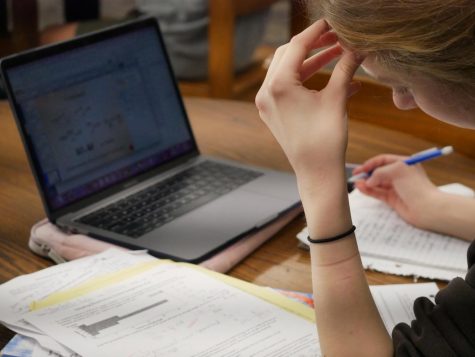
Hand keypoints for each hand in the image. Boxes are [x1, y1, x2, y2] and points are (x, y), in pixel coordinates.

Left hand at [255, 20, 361, 182]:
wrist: (316, 173)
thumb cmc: (326, 139)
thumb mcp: (336, 99)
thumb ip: (346, 68)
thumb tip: (359, 46)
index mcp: (278, 86)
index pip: (296, 46)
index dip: (316, 31)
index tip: (332, 22)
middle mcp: (266, 93)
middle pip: (287, 55)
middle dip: (313, 45)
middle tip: (335, 38)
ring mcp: (267, 104)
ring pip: (288, 71)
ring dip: (312, 62)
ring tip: (338, 53)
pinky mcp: (273, 114)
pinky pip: (288, 88)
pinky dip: (307, 80)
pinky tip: (334, 79)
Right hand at [353, 154, 438, 227]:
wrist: (426, 208)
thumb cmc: (416, 186)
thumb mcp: (397, 170)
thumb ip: (379, 172)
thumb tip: (368, 180)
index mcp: (403, 164)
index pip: (383, 160)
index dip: (371, 163)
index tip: (361, 168)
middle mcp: (399, 175)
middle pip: (379, 172)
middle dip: (367, 173)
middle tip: (355, 176)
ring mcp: (395, 187)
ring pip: (376, 183)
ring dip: (366, 182)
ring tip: (356, 183)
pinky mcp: (392, 199)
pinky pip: (377, 193)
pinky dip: (368, 190)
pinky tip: (361, 188)